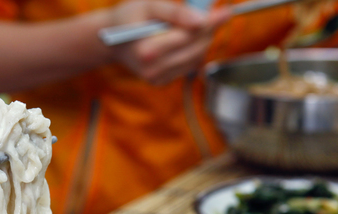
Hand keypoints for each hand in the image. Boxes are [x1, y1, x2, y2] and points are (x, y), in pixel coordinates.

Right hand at [106, 0, 230, 84]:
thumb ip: (175, 12)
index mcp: (146, 50)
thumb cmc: (130, 18)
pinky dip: (194, 51)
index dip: (210, 23)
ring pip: (195, 58)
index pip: (188, 36)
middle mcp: (152, 69)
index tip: (226, 12)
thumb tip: (201, 20)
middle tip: (216, 14)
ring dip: (203, 40)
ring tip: (198, 25)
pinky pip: (188, 66)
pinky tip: (187, 39)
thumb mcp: (149, 5)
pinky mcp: (161, 82)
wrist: (112, 41)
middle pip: (195, 49)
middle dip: (209, 30)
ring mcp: (156, 78)